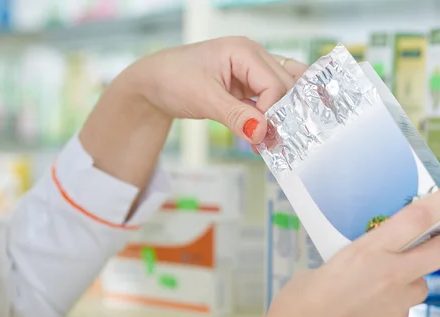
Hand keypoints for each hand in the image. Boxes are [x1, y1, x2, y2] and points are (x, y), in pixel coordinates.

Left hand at [131, 36, 307, 142]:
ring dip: (279, 116)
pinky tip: (262, 137)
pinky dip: (269, 119)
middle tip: (270, 142)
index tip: (260, 136)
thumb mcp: (203, 99)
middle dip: (281, 115)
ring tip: (270, 140)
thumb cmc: (172, 79)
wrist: (153, 84)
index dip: (272, 112)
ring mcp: (252, 71)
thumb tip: (261, 133)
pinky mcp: (248, 87)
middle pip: (285, 87)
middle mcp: (253, 57)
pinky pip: (269, 102)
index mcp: (244, 51)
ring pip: (282, 93)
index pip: (275, 84)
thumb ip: (235, 116)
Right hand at [210, 185, 439, 316]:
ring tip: (375, 295)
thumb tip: (354, 272)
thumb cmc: (295, 310)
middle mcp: (391, 277)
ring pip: (418, 289)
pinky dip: (386, 316)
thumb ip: (347, 265)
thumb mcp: (321, 271)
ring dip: (406, 286)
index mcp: (367, 253)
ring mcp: (396, 309)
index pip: (416, 218)